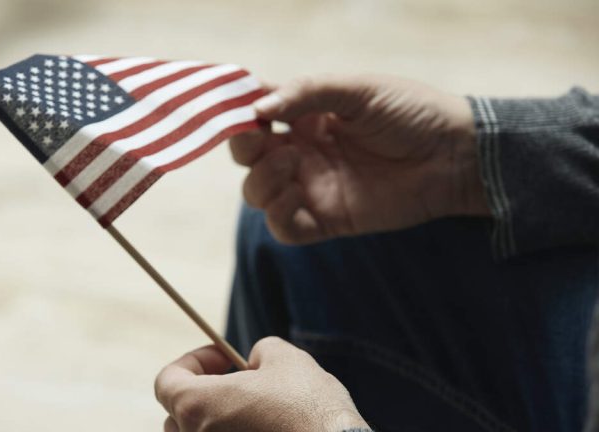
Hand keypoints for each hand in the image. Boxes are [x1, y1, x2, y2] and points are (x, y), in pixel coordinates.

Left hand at [154, 337, 368, 431]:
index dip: (192, 362)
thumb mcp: (285, 359)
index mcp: (197, 408)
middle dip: (205, 392)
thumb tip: (255, 362)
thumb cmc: (310, 410)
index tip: (222, 356)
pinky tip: (269, 430)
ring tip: (256, 410)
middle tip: (241, 381)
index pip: (166, 382)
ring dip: (219, 420)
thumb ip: (259, 351)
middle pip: (179, 414)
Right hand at [230, 75, 488, 243]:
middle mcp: (302, 152)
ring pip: (257, 193)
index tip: (243, 110)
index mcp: (306, 117)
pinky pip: (285, 228)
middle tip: (261, 138)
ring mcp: (312, 187)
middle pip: (248, 157)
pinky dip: (278, 215)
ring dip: (261, 179)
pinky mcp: (328, 220)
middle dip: (244, 147)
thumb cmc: (411, 113)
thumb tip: (258, 107)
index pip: (256, 117)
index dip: (241, 113)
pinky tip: (297, 194)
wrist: (453, 155)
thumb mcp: (358, 89)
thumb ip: (307, 93)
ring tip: (290, 165)